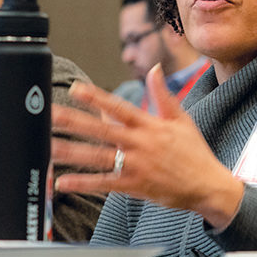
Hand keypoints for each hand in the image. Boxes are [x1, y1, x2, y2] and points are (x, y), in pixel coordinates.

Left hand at [52, 64, 244, 229]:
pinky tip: (63, 182)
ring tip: (48, 148)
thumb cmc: (195, 153)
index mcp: (150, 125)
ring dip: (71, 152)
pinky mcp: (135, 186)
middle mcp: (140, 144)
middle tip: (49, 114)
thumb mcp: (182, 120)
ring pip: (97, 157)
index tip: (76, 88)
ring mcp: (136, 166)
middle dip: (73, 122)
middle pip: (101, 130)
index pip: (119, 107)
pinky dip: (83, 183)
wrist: (208, 186)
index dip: (97, 98)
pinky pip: (104, 184)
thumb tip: (155, 69)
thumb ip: (164, 95)